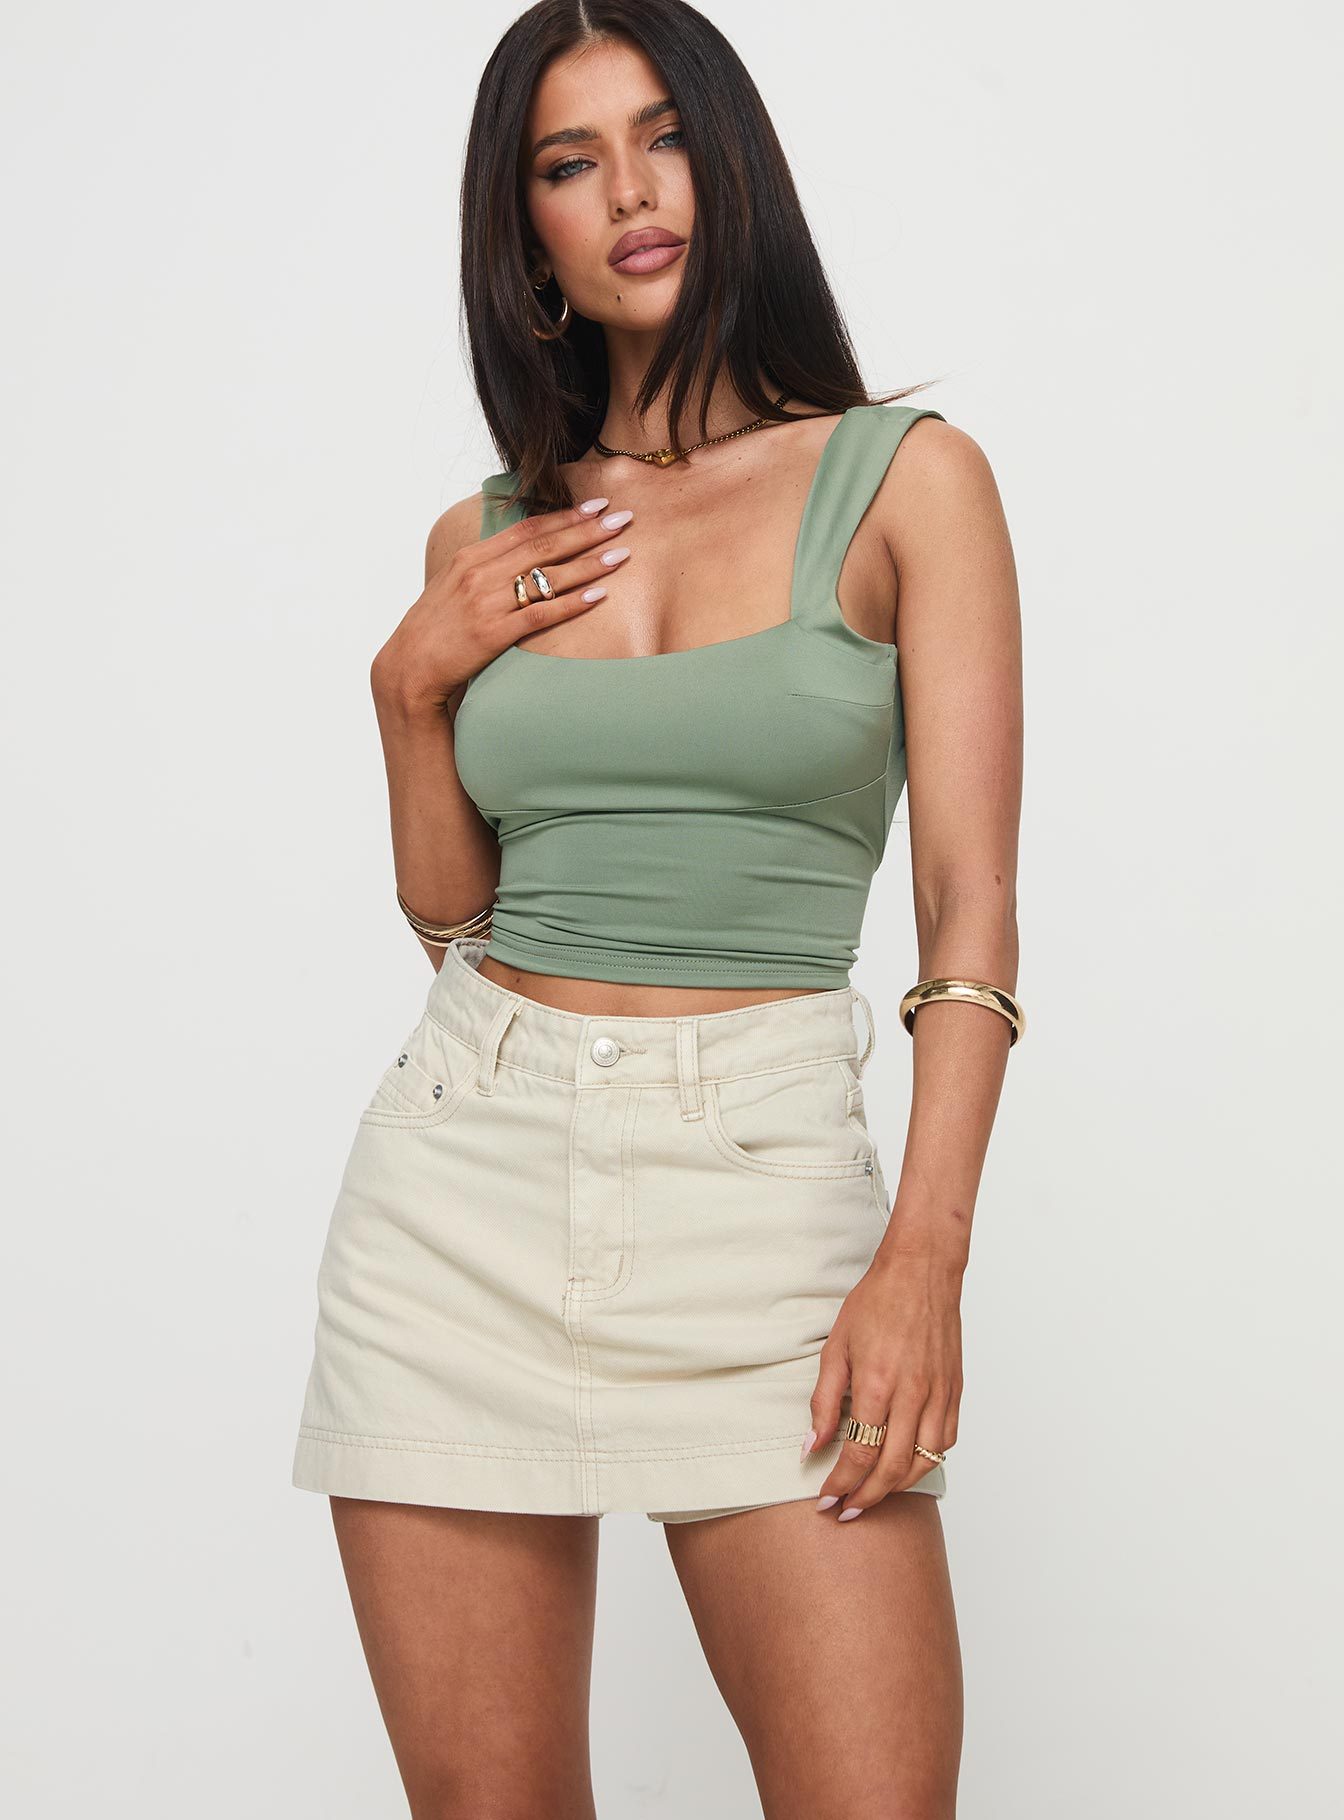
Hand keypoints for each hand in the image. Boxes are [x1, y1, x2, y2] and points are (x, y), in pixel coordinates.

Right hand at [372, 494, 634, 711]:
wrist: (409, 666)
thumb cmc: (435, 627)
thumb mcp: (454, 584)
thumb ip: (486, 566)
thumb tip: (520, 554)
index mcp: (471, 556)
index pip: (527, 528)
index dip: (565, 516)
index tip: (596, 505)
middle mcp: (480, 573)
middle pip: (544, 545)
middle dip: (588, 530)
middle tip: (622, 519)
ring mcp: (487, 602)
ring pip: (548, 576)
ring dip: (589, 563)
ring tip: (621, 554)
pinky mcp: (494, 633)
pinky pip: (541, 614)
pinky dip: (572, 604)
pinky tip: (598, 596)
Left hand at [805, 1250, 962, 1518]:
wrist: (922, 1271)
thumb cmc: (876, 1302)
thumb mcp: (836, 1347)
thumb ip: (825, 1401)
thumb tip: (811, 1445)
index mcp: (879, 1385)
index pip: (859, 1456)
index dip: (841, 1485)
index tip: (826, 1501)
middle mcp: (913, 1396)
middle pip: (892, 1470)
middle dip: (866, 1499)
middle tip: (845, 1512)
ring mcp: (939, 1395)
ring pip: (922, 1463)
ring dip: (897, 1489)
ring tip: (873, 1496)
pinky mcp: (955, 1391)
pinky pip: (945, 1443)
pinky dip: (926, 1463)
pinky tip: (908, 1466)